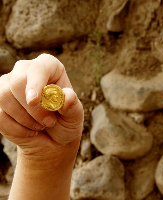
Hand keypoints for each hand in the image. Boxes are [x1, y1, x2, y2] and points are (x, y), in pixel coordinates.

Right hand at [0, 54, 83, 199]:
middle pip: (18, 81)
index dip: (38, 81)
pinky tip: (26, 128)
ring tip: (39, 125)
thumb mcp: (75, 117)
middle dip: (34, 109)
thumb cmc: (66, 124)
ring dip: (25, 120)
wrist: (51, 140)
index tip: (39, 101)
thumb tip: (65, 97)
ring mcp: (10, 84)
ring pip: (4, 98)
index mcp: (51, 69)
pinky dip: (14, 127)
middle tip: (47, 122)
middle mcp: (29, 71)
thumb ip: (71, 106)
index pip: (42, 65)